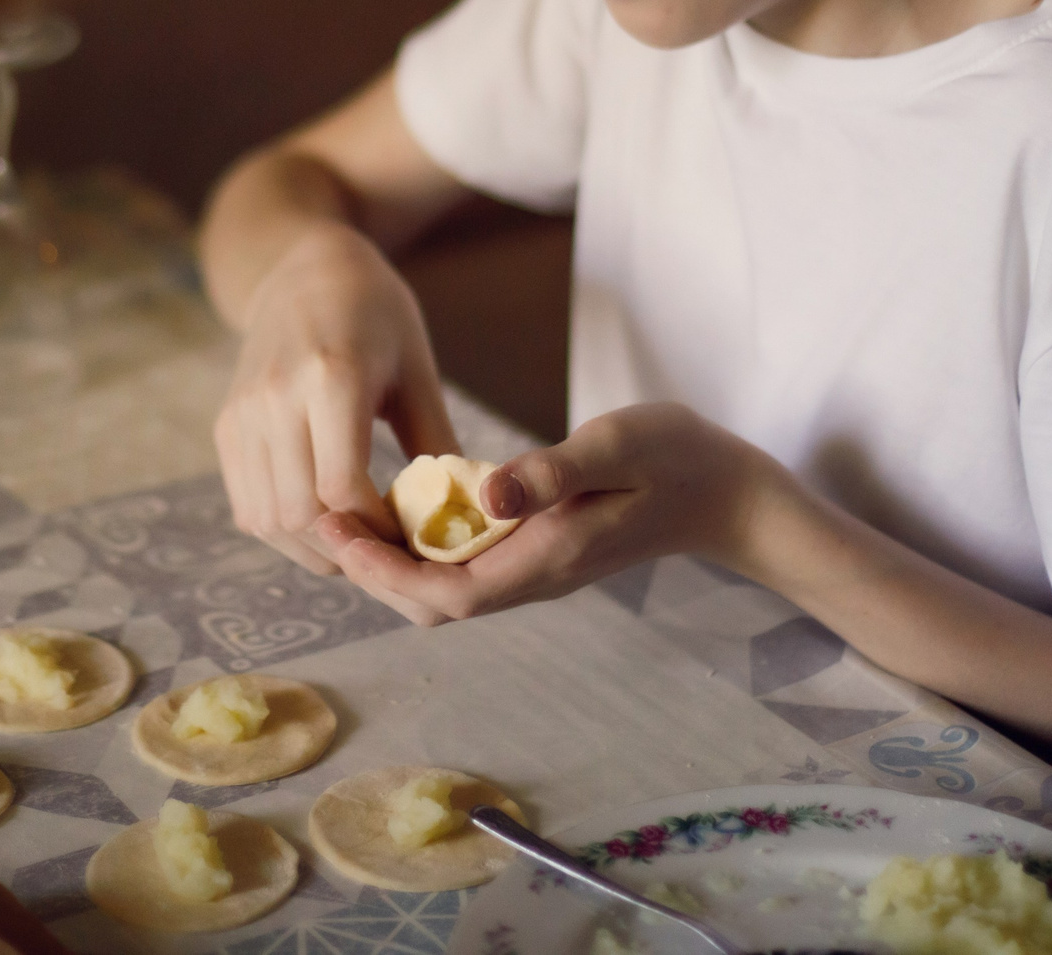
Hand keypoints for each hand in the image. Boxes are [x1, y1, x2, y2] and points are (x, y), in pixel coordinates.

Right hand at [214, 222, 457, 575]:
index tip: (413, 535)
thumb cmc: (376, 316)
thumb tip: (466, 513)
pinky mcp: (226, 428)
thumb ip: (437, 442)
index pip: (342, 488)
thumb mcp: (418, 370)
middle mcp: (276, 398)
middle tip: (388, 550)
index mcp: (331, 377)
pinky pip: (247, 507)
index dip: (379, 530)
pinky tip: (324, 522)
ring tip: (359, 542)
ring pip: (268, 520)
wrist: (303, 272)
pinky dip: (284, 532)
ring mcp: (243, 415)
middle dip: (349, 548)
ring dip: (314, 549)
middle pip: (301, 513)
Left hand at [309, 402, 781, 624]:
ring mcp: (538, 569)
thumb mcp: (615, 446)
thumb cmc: (676, 457)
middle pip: (434, 604)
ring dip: (392, 564)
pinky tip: (401, 509)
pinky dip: (423, 549)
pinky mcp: (539, 552)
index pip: (446, 595)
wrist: (726, 491)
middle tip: (324, 522)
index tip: (338, 529)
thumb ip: (551, 472)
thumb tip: (483, 494)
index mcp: (547, 559)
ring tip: (347, 517)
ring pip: (446, 590)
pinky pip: (466, 568)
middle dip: (373, 572)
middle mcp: (536, 577)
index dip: (383, 572)